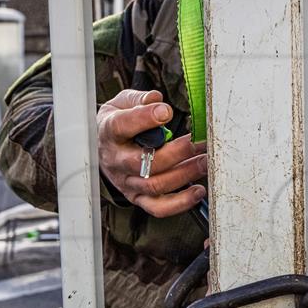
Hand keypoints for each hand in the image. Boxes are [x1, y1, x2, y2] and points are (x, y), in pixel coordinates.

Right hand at [96, 89, 206, 217]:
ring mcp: (128, 182)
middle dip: (177, 152)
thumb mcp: (121, 104)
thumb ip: (139, 100)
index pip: (122, 126)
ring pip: (155, 185)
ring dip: (185, 174)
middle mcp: (117, 160)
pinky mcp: (138, 197)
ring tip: (205, 162)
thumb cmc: (118, 124)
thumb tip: (156, 99)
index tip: (166, 111)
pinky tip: (197, 190)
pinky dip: (180, 203)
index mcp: (110, 133)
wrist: (103, 148)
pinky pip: (158, 207)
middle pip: (145, 162)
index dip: (144, 119)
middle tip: (198, 141)